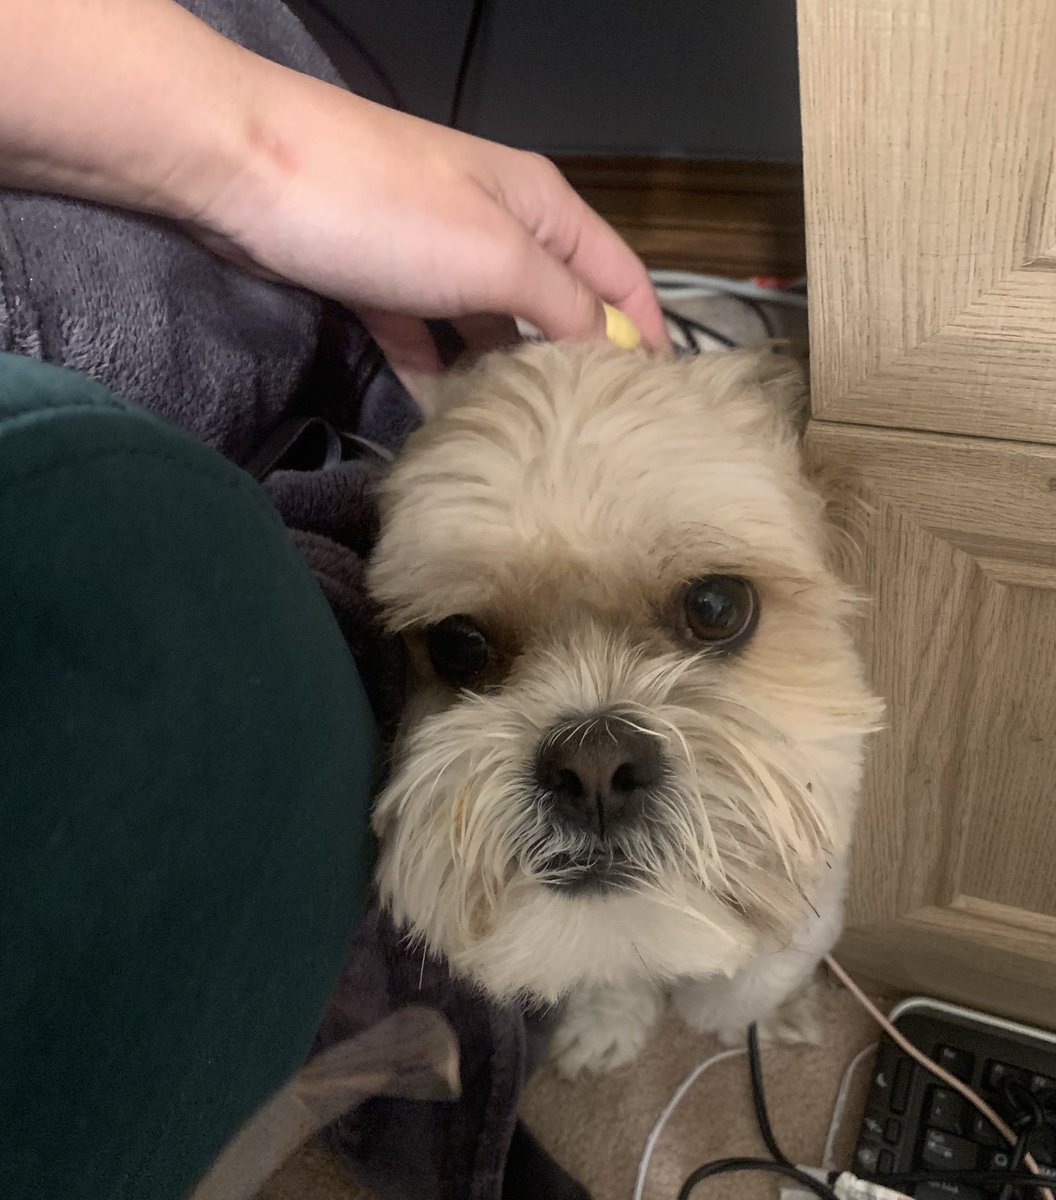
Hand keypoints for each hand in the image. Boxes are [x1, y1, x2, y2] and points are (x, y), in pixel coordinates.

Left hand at [0, 0, 666, 375]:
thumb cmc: (385, 208)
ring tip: (526, 444)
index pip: (619, 274)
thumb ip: (562, 305)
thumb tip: (608, 350)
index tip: (659, 402)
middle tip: (591, 441)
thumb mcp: (498, 257)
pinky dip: (439, 373)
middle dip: (574, 364)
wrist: (244, 170)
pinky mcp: (381, 280)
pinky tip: (447, 419)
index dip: (647, 332)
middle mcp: (497, 226)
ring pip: (490, 325)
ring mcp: (435, 253)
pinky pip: (426, 336)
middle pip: (555, 304)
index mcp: (542, 208)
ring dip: (505, 376)